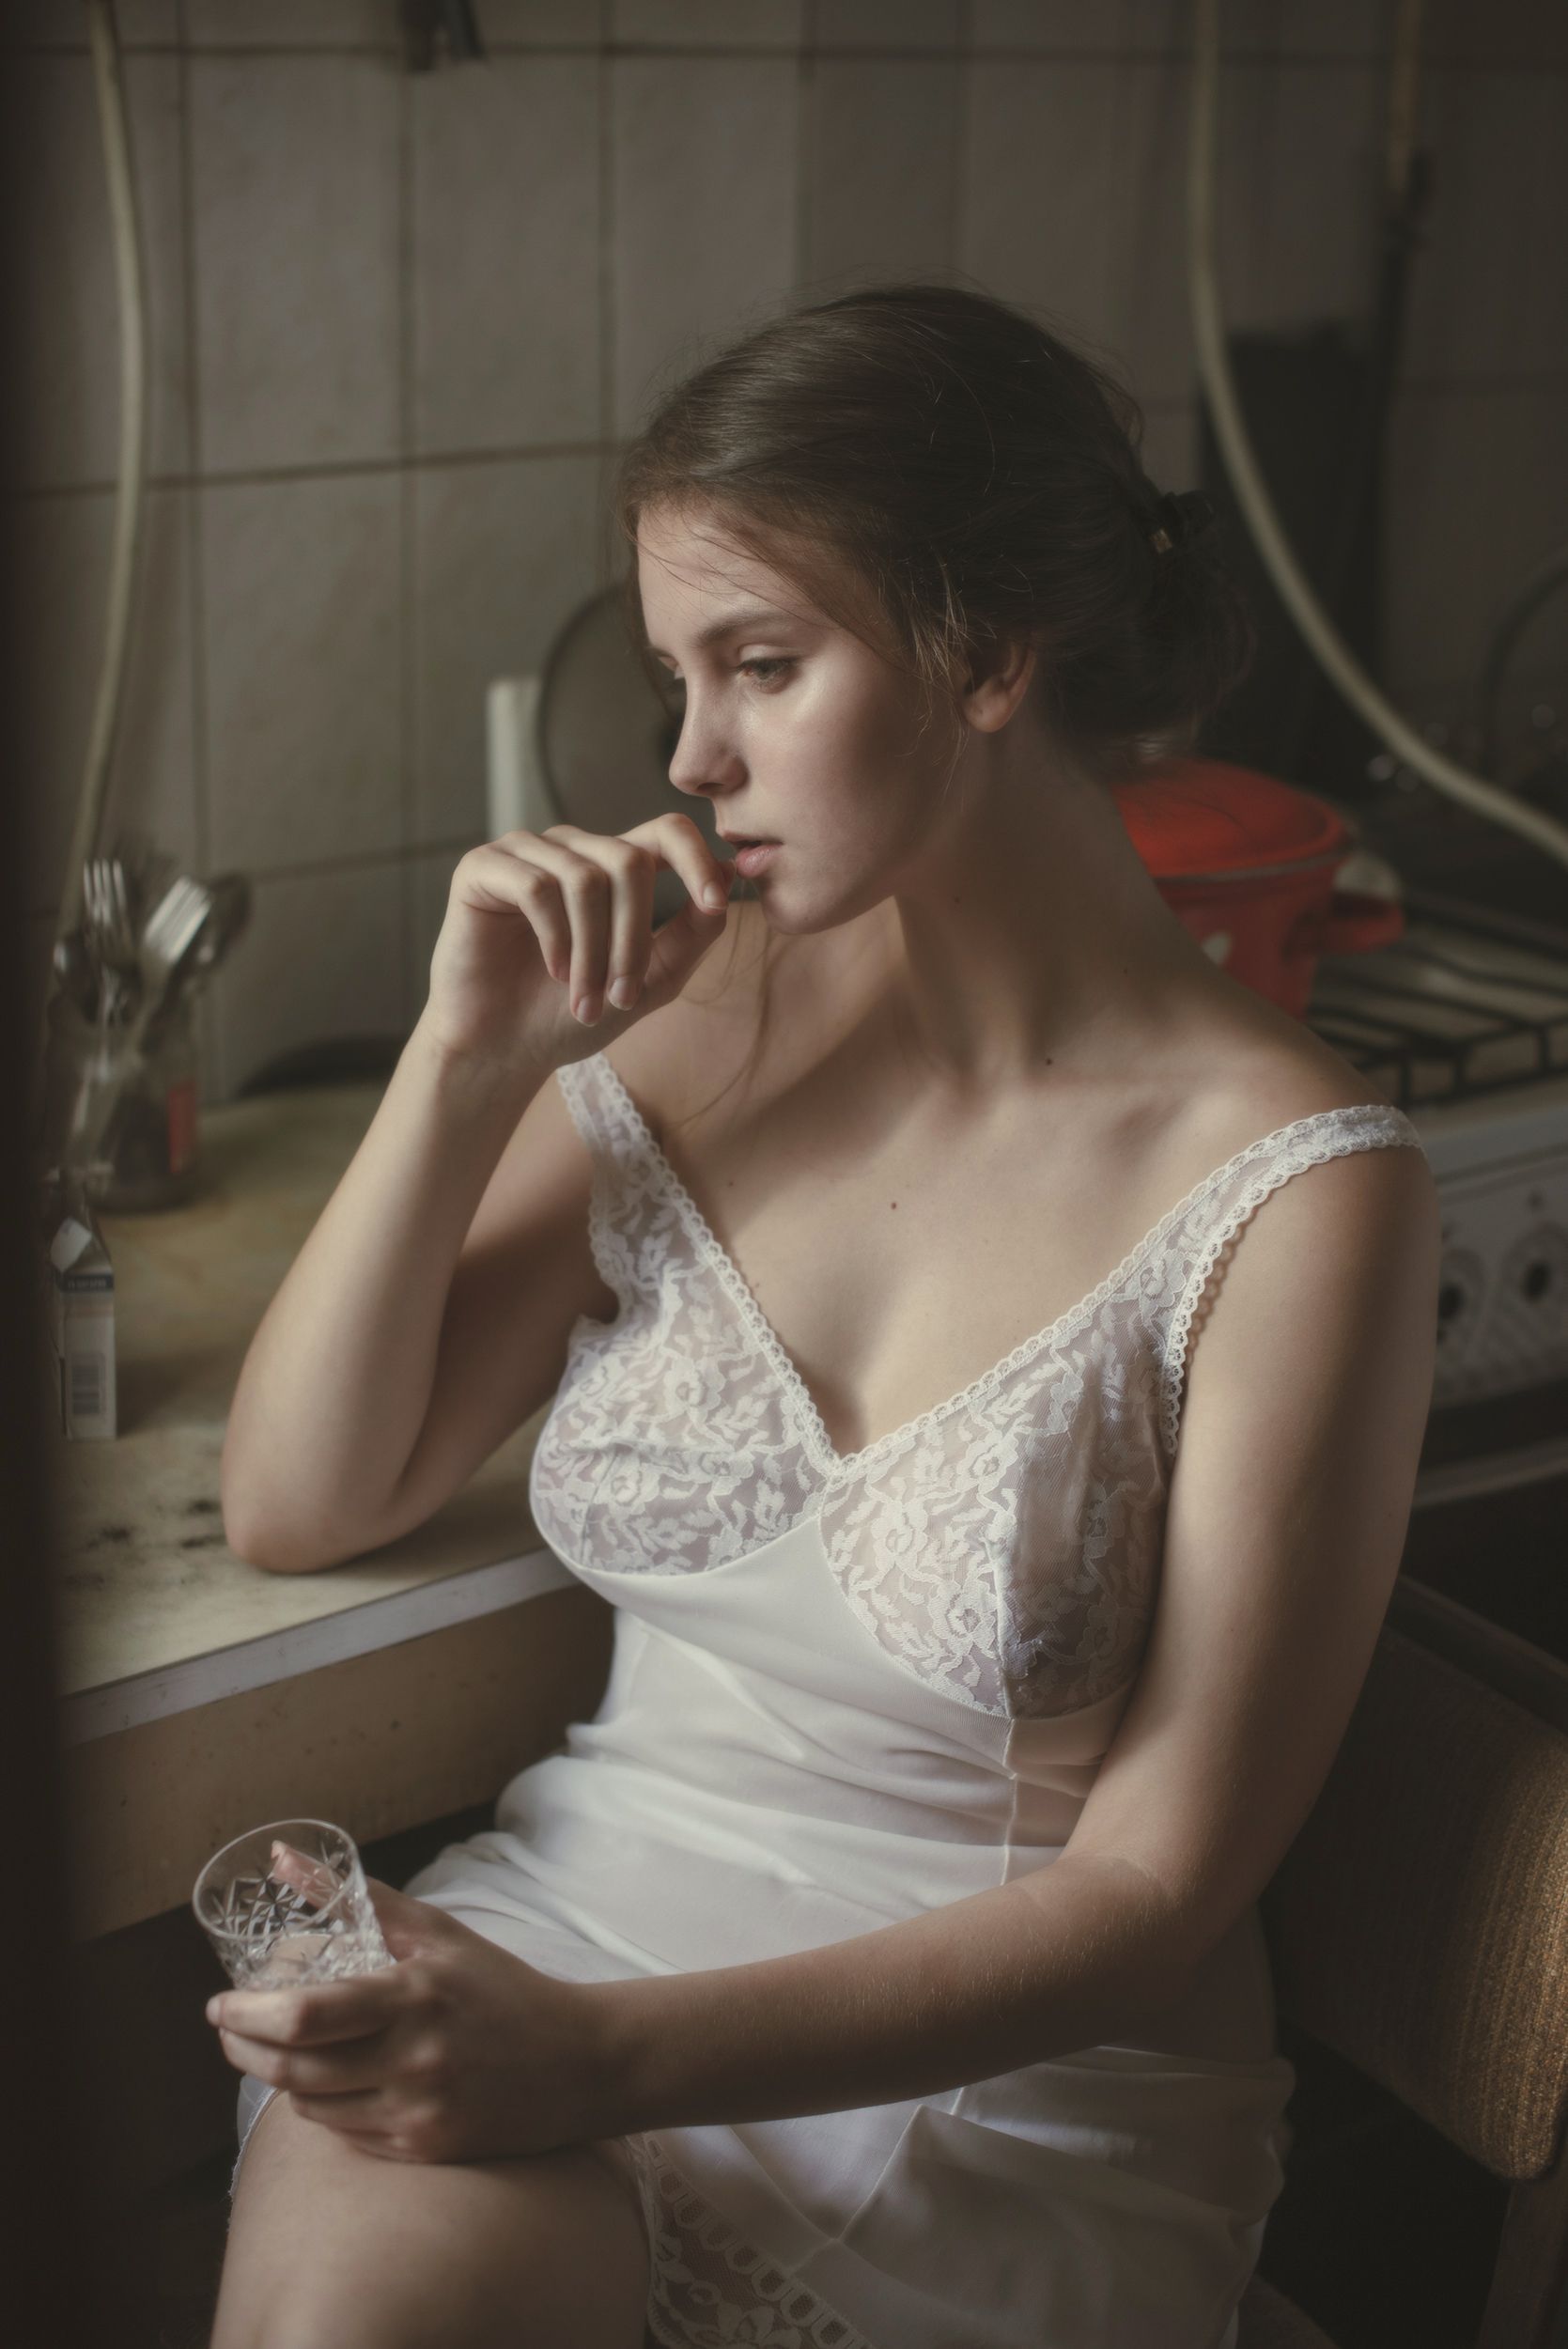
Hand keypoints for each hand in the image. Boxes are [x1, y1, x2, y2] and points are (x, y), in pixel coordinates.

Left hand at [206, 1867, 617, 2165]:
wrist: (578, 2063)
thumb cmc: (500, 1987)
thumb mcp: (437, 1932)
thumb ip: (356, 1898)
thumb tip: (282, 1859)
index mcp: (414, 1996)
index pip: (305, 2016)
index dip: (246, 2016)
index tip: (220, 2005)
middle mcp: (413, 2060)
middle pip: (293, 2069)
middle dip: (243, 2051)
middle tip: (230, 2031)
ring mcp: (418, 2112)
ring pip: (312, 2106)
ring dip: (282, 2078)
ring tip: (282, 2049)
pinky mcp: (424, 2150)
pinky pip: (346, 2134)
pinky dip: (326, 2106)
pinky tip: (334, 2080)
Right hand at [420, 811, 734, 1080]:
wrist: (502, 1050)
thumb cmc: (571, 1016)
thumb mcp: (649, 981)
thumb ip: (693, 932)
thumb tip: (732, 874)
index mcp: (612, 867)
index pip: (665, 832)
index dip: (696, 859)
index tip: (715, 903)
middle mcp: (570, 849)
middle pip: (629, 861)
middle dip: (633, 938)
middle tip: (622, 999)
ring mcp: (525, 853)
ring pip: (586, 878)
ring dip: (593, 951)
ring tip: (585, 1001)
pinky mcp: (482, 867)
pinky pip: (536, 887)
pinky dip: (554, 938)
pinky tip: (552, 972)